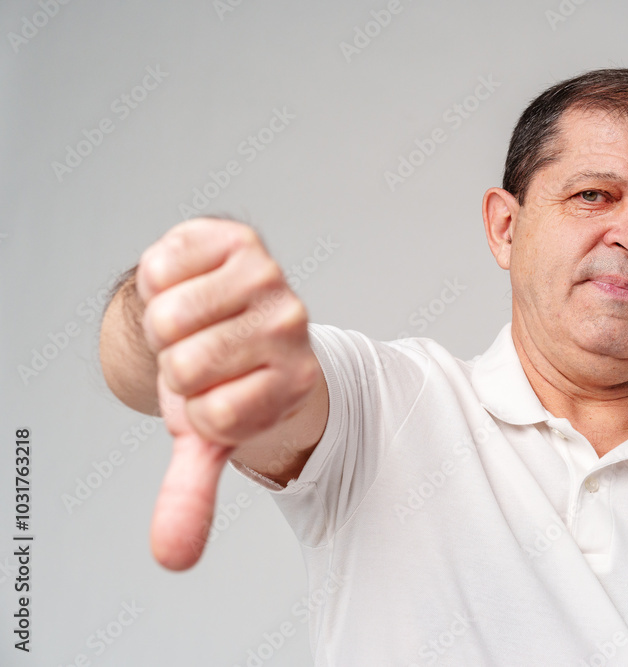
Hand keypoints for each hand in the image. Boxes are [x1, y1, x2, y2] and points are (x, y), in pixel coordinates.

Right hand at [136, 218, 319, 569]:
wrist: (220, 317)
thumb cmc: (219, 379)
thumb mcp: (207, 438)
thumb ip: (193, 493)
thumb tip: (170, 558)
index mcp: (296, 382)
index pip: (218, 417)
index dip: (198, 411)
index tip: (217, 399)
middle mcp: (293, 327)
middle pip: (189, 364)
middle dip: (176, 366)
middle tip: (200, 359)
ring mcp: (270, 278)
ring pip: (171, 315)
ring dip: (166, 323)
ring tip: (195, 324)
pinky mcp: (238, 239)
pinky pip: (162, 265)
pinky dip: (159, 280)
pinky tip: (189, 285)